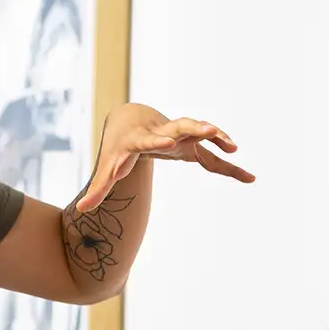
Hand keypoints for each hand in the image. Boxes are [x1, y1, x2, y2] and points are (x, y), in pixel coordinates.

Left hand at [76, 104, 252, 212]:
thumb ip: (98, 188)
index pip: (149, 140)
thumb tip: (80, 210)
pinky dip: (228, 163)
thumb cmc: (120, 146)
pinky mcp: (192, 143)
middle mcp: (164, 132)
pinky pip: (212, 153)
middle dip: (194, 128)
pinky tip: (247, 178)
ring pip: (200, 131)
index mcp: (142, 139)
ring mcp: (181, 134)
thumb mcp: (110, 166)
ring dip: (216, 136)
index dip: (158, 142)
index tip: (169, 144)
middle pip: (180, 126)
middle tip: (210, 129)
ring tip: (234, 146)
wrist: (133, 118)